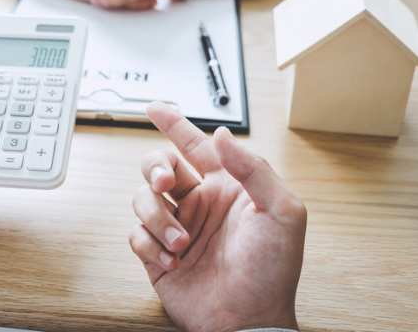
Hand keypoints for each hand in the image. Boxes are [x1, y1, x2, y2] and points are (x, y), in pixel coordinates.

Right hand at [130, 103, 305, 331]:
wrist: (248, 320)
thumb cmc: (272, 270)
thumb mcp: (282, 212)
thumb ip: (254, 169)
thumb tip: (222, 134)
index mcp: (226, 187)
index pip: (195, 146)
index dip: (175, 124)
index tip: (156, 108)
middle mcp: (198, 203)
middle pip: (159, 166)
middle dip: (155, 168)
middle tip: (167, 184)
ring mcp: (177, 227)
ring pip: (143, 199)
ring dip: (158, 218)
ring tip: (182, 243)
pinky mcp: (157, 254)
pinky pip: (136, 235)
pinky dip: (150, 244)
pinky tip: (172, 260)